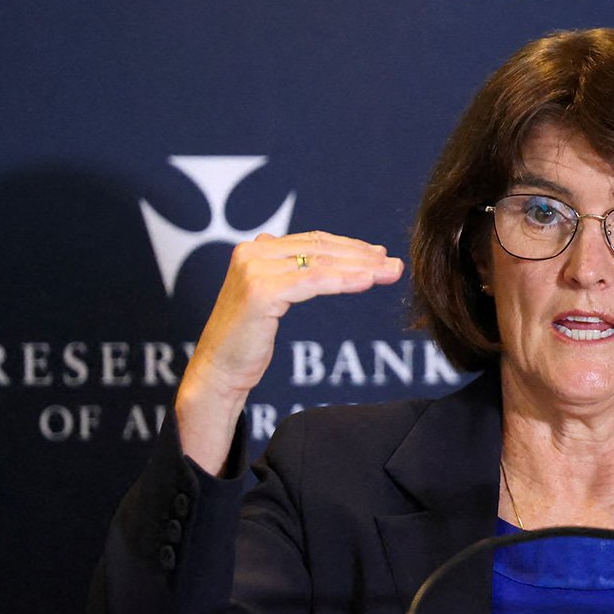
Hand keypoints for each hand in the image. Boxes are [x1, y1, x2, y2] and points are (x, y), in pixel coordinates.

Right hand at [176, 231, 403, 474]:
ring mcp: (254, 269)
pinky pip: (313, 282)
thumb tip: (331, 260)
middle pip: (320, 249)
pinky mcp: (261, 291)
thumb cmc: (248, 341)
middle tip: (394, 264)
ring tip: (390, 273)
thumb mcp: (273, 298)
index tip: (380, 255)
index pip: (313, 242)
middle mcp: (252, 251)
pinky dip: (344, 281)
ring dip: (361, 268)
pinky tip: (367, 282)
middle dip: (362, 256)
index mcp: (255, 249)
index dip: (350, 246)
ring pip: (321, 263)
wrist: (218, 372)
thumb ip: (292, 274)